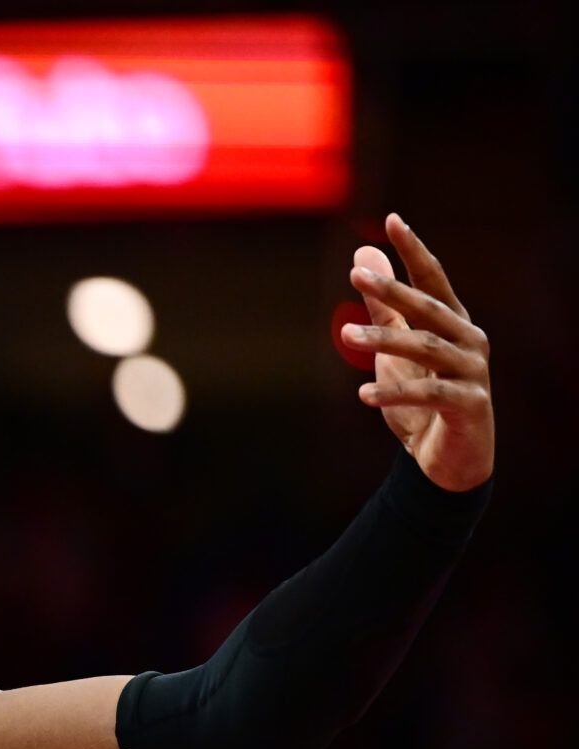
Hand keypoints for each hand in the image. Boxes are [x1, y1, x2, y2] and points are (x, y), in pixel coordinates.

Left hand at [340, 212, 492, 491]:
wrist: (447, 457)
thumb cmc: (421, 397)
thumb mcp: (395, 348)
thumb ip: (382, 306)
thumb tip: (361, 258)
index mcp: (453, 322)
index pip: (433, 279)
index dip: (414, 251)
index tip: (393, 220)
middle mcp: (469, 340)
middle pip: (429, 309)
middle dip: (394, 291)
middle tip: (356, 275)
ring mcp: (473, 372)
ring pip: (427, 348)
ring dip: (385, 340)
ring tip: (345, 335)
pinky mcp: (469, 405)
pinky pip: (429, 394)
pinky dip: (396, 393)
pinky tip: (364, 394)